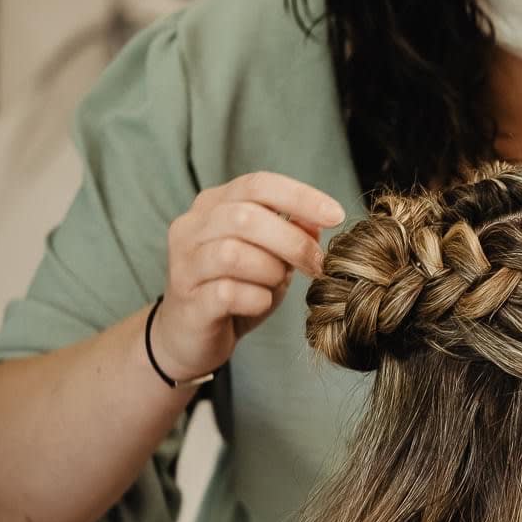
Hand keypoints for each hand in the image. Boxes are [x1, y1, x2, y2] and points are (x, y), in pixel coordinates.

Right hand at [156, 172, 345, 381]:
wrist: (192, 336)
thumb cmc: (237, 289)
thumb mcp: (271, 257)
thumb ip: (292, 233)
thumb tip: (319, 219)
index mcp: (214, 205)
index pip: (257, 185)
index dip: (300, 197)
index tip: (336, 216)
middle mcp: (192, 228)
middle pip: (245, 218)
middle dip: (292, 241)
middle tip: (317, 264)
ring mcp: (184, 264)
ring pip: (233, 254)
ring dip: (271, 271)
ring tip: (277, 284)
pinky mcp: (187, 301)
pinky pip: (227, 293)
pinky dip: (256, 299)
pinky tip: (260, 303)